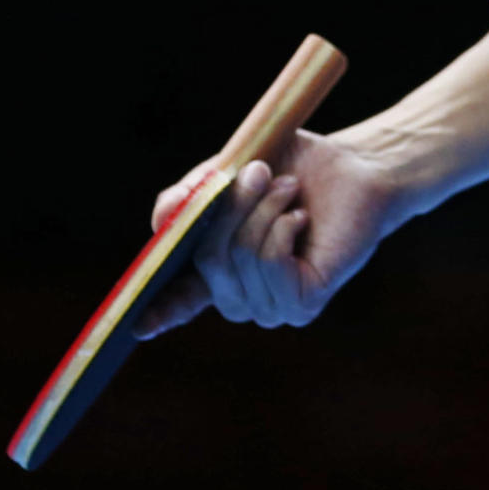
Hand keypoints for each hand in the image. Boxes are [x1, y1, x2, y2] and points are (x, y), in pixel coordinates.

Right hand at [133, 128, 394, 337]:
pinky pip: (270, 266)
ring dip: (263, 209)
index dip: (157, 310)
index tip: (133, 324)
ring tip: (289, 189)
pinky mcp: (302, 305)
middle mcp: (242, 297)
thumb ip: (192, 195)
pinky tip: (301, 218)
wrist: (355, 168)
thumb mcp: (231, 168)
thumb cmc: (296, 165)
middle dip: (231, 207)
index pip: (180, 301)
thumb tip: (162, 224)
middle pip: (207, 260)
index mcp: (221, 269)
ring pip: (239, 258)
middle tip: (260, 171)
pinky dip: (282, 228)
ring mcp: (271, 307)